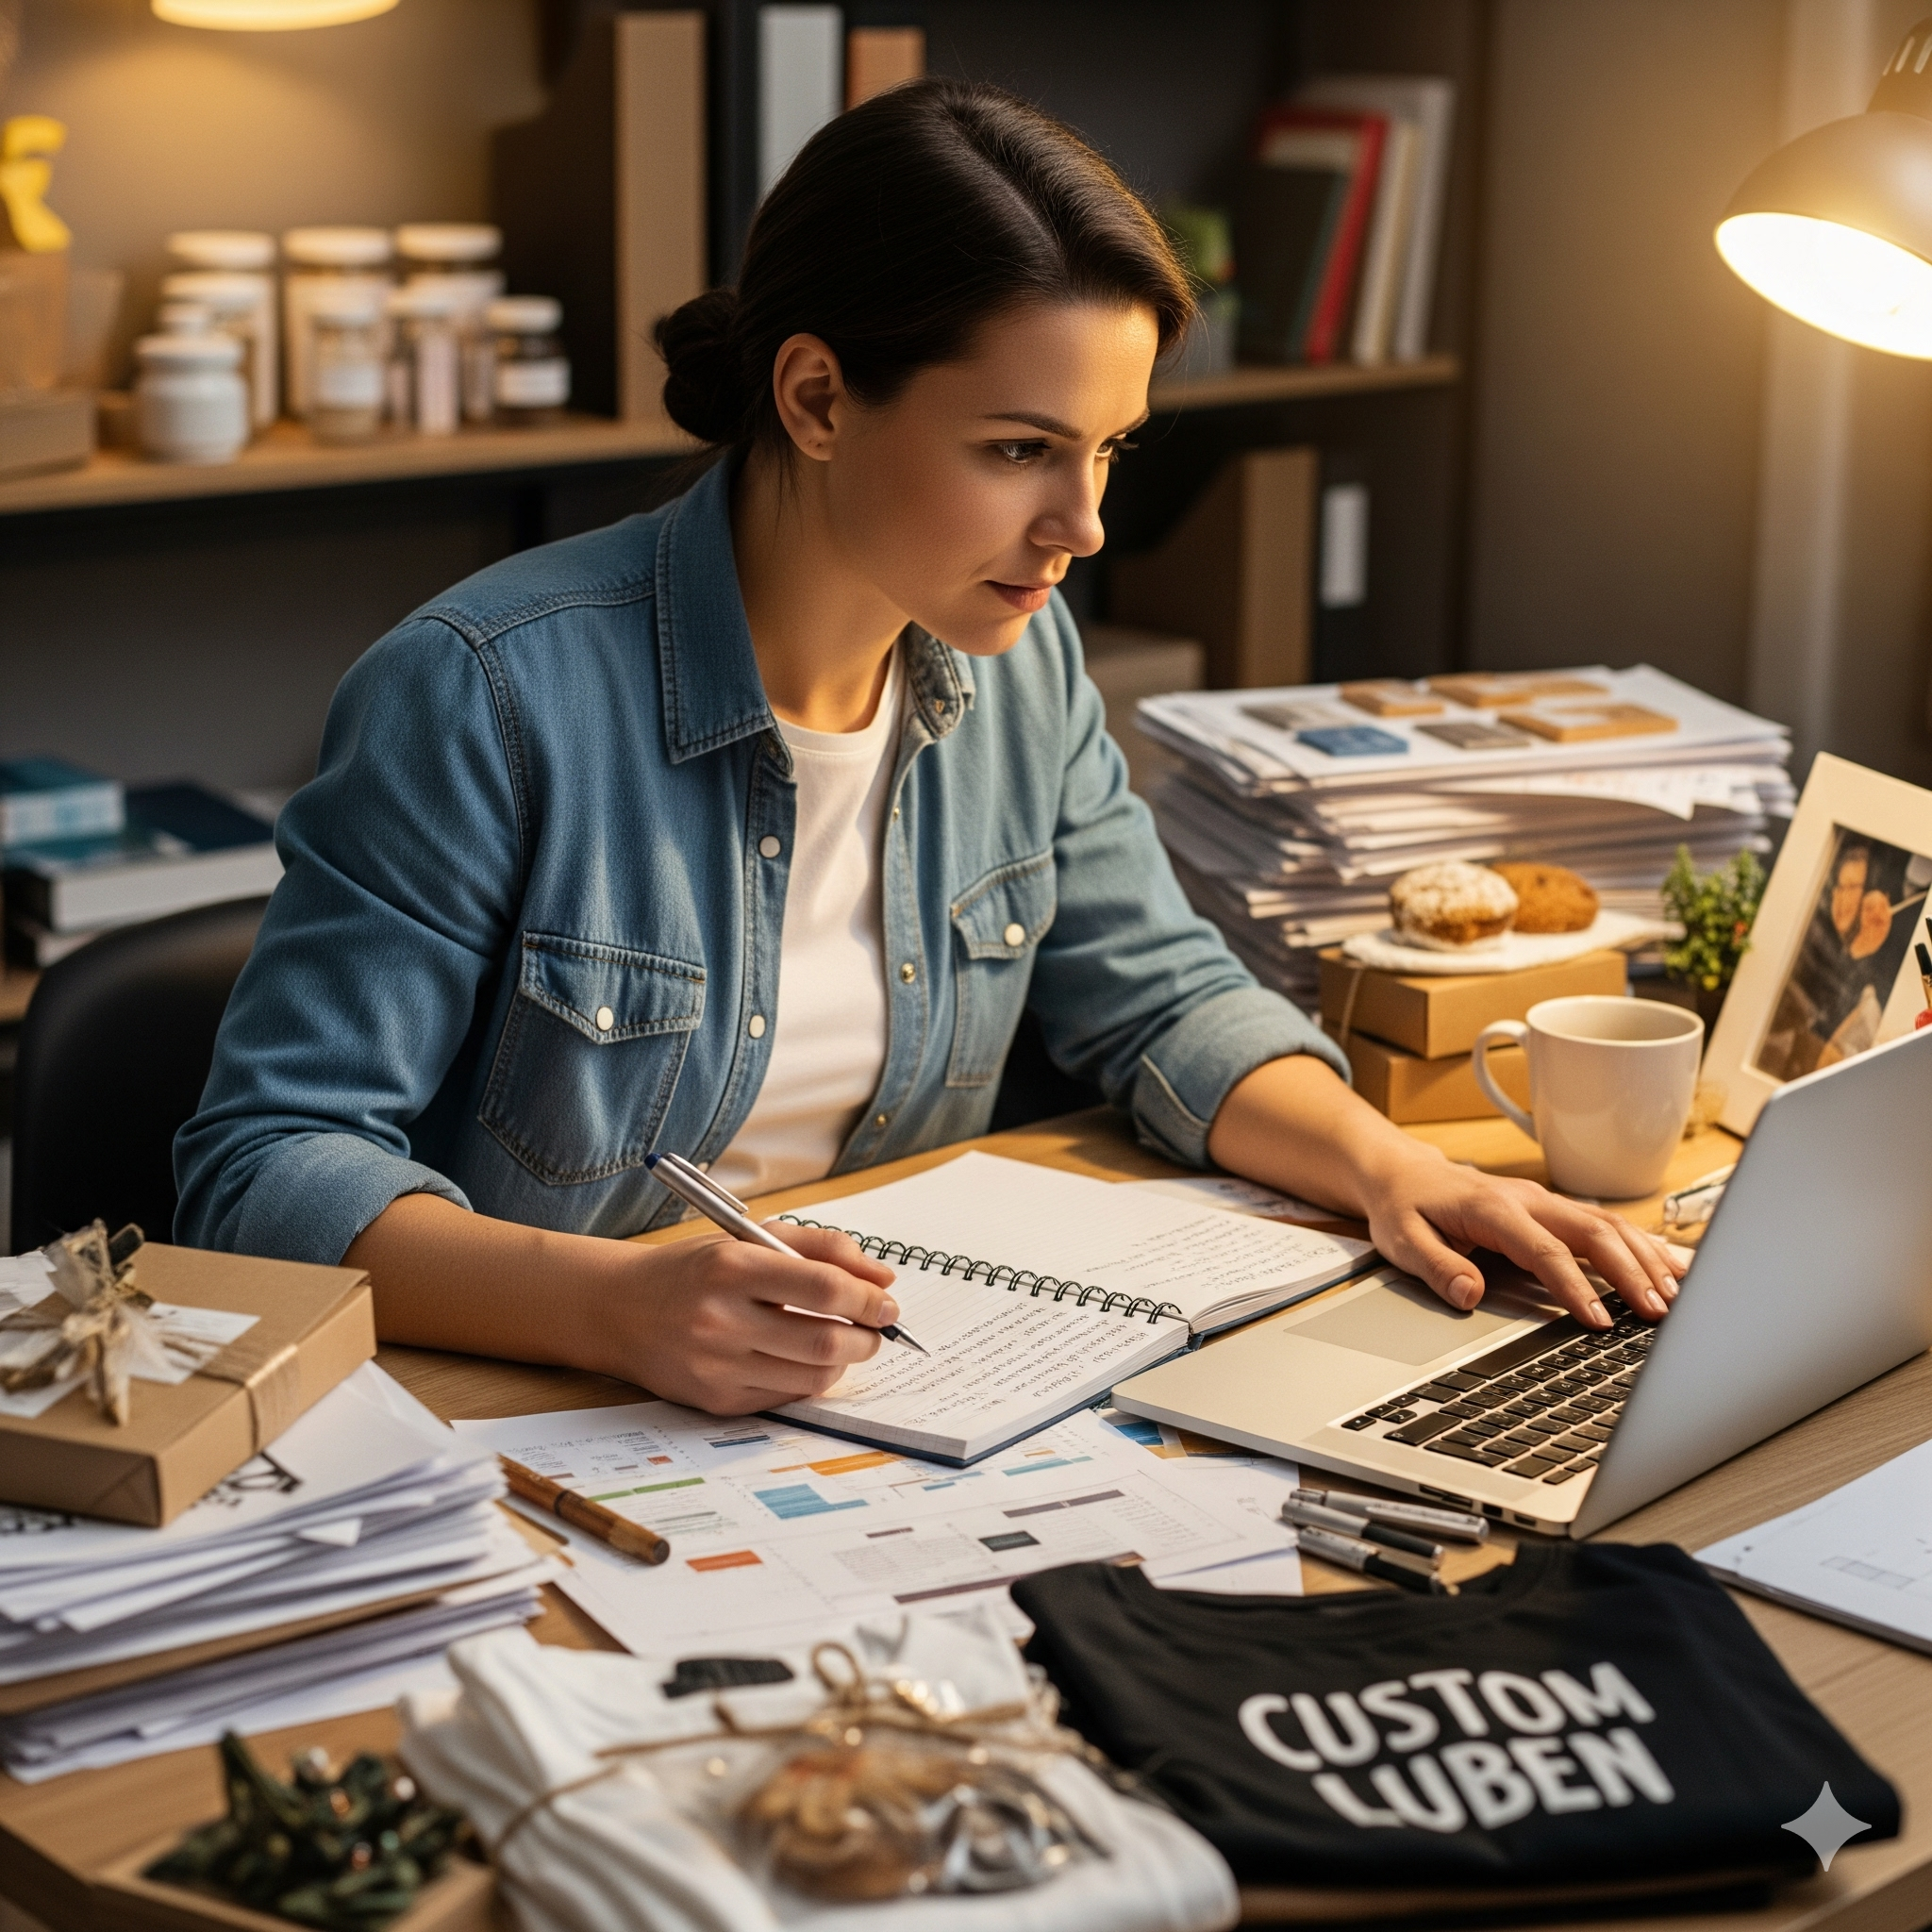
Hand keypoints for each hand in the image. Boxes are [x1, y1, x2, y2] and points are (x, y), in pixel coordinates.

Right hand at [615, 1224, 900, 1412]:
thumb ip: (821, 1247)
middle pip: (824, 1339)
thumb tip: (883, 1276)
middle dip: (867, 1337)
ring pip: (812, 1375)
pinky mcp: (715, 1400)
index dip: (867, 1298)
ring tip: (847, 1343)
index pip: (822, 1287)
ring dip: (846, 1361)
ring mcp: (717, 1365)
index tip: (887, 1301)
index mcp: (731, 1266)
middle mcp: (721, 1318)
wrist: (619, 1310)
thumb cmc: (695, 1269)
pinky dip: (811, 1380)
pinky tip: (808, 1361)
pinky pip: (785, 1397)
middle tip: (877, 1330)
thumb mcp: (749, 1238)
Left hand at [1360, 1148, 1686, 1329]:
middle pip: (1594, 1233)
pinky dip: (1642, 1245)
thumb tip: (1468, 1293)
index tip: (1600, 1321)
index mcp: (1494, 1209)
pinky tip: (1672, 1265)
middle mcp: (1529, 1200)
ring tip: (1678, 1296)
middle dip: (1631, 1273)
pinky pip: (1607, 1223)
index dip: (1575, 1287)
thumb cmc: (1405, 1208)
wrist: (1403, 1174)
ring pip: (1609, 1225)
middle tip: (1660, 1314)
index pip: (1545, 1252)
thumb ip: (1436, 1267)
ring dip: (1646, 1258)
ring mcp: (1546, 1202)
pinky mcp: (1554, 1210)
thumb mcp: (1403, 1240)